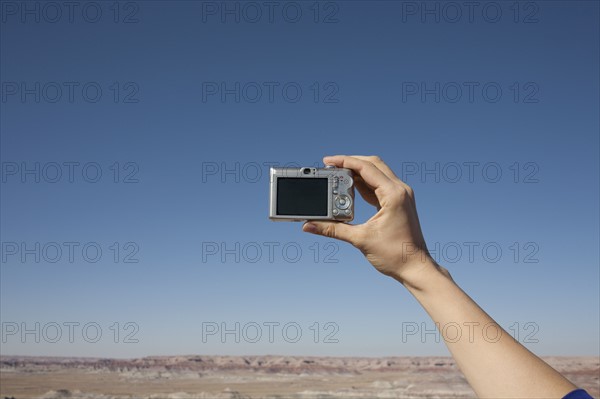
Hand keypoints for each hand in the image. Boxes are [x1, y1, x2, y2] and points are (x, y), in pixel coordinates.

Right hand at [303, 155, 439, 286]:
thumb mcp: (360, 239)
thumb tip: (309, 226)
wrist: (415, 268)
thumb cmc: (395, 255)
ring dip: (357, 172)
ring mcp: (400, 196)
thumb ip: (333, 230)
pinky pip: (379, 186)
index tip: (328, 161)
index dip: (345, 161)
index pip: (367, 168)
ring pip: (376, 173)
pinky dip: (364, 184)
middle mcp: (400, 190)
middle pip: (373, 164)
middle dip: (351, 162)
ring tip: (337, 176)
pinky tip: (349, 188)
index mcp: (394, 194)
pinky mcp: (398, 203)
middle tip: (330, 165)